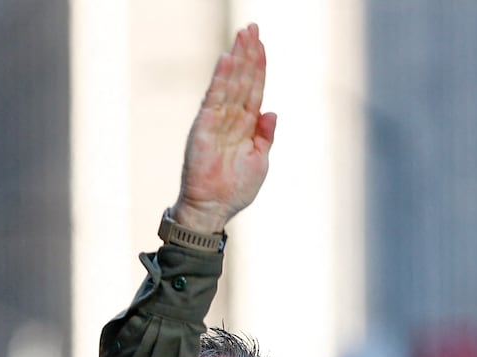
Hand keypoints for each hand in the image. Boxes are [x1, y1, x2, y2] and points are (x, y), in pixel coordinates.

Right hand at [172, 23, 276, 233]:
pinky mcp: (204, 126)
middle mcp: (232, 118)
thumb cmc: (236, 189)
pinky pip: (214, 97)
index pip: (254, 89)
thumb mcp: (260, 161)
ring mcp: (217, 120)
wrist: (213, 208)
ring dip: (237, 58)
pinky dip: (221, 79)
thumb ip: (265, 136)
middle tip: (252, 27)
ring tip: (243, 34)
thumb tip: (272, 112)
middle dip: (248, 53)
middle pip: (243, 79)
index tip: (262, 43)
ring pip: (230, 83)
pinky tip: (227, 59)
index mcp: (246, 125)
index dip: (259, 66)